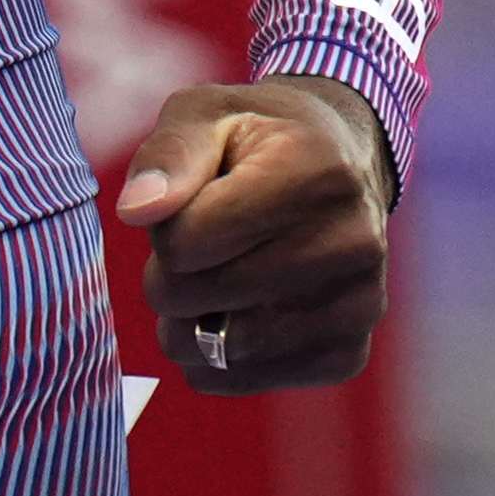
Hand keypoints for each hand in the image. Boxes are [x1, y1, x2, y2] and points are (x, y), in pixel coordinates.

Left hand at [114, 73, 390, 393]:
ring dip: (189, 318)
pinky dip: (216, 354)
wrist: (339, 163)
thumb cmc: (257, 136)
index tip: (190, 202)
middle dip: (170, 273)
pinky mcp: (347, 355)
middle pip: (196, 297)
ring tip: (217, 272)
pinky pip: (237, 380)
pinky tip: (240, 307)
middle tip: (197, 242)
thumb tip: (136, 210)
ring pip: (213, 350)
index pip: (186, 242)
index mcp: (317, 174)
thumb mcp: (204, 115)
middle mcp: (352, 244)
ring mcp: (358, 307)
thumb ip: (167, 156)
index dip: (164, 226)